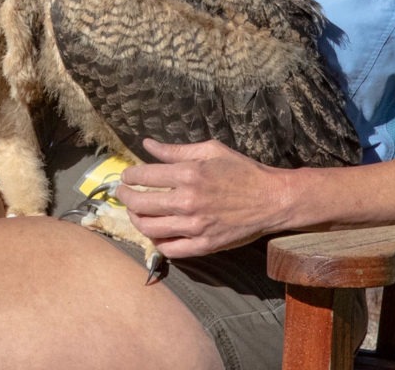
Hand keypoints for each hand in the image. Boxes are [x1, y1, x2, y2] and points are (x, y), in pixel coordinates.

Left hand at [117, 138, 290, 257]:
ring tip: (135, 212)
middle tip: (123, 193)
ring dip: (136, 220)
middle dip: (126, 198)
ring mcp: (195, 227)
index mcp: (189, 174)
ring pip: (150, 228)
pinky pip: (169, 249)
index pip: (144, 176)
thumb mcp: (210, 150)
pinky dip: (156, 242)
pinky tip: (154, 232)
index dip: (129, 176)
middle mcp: (188, 201)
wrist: (271, 199)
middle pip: (141, 204)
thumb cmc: (241, 170)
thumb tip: (148, 144)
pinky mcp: (203, 246)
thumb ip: (176, 150)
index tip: (126, 176)